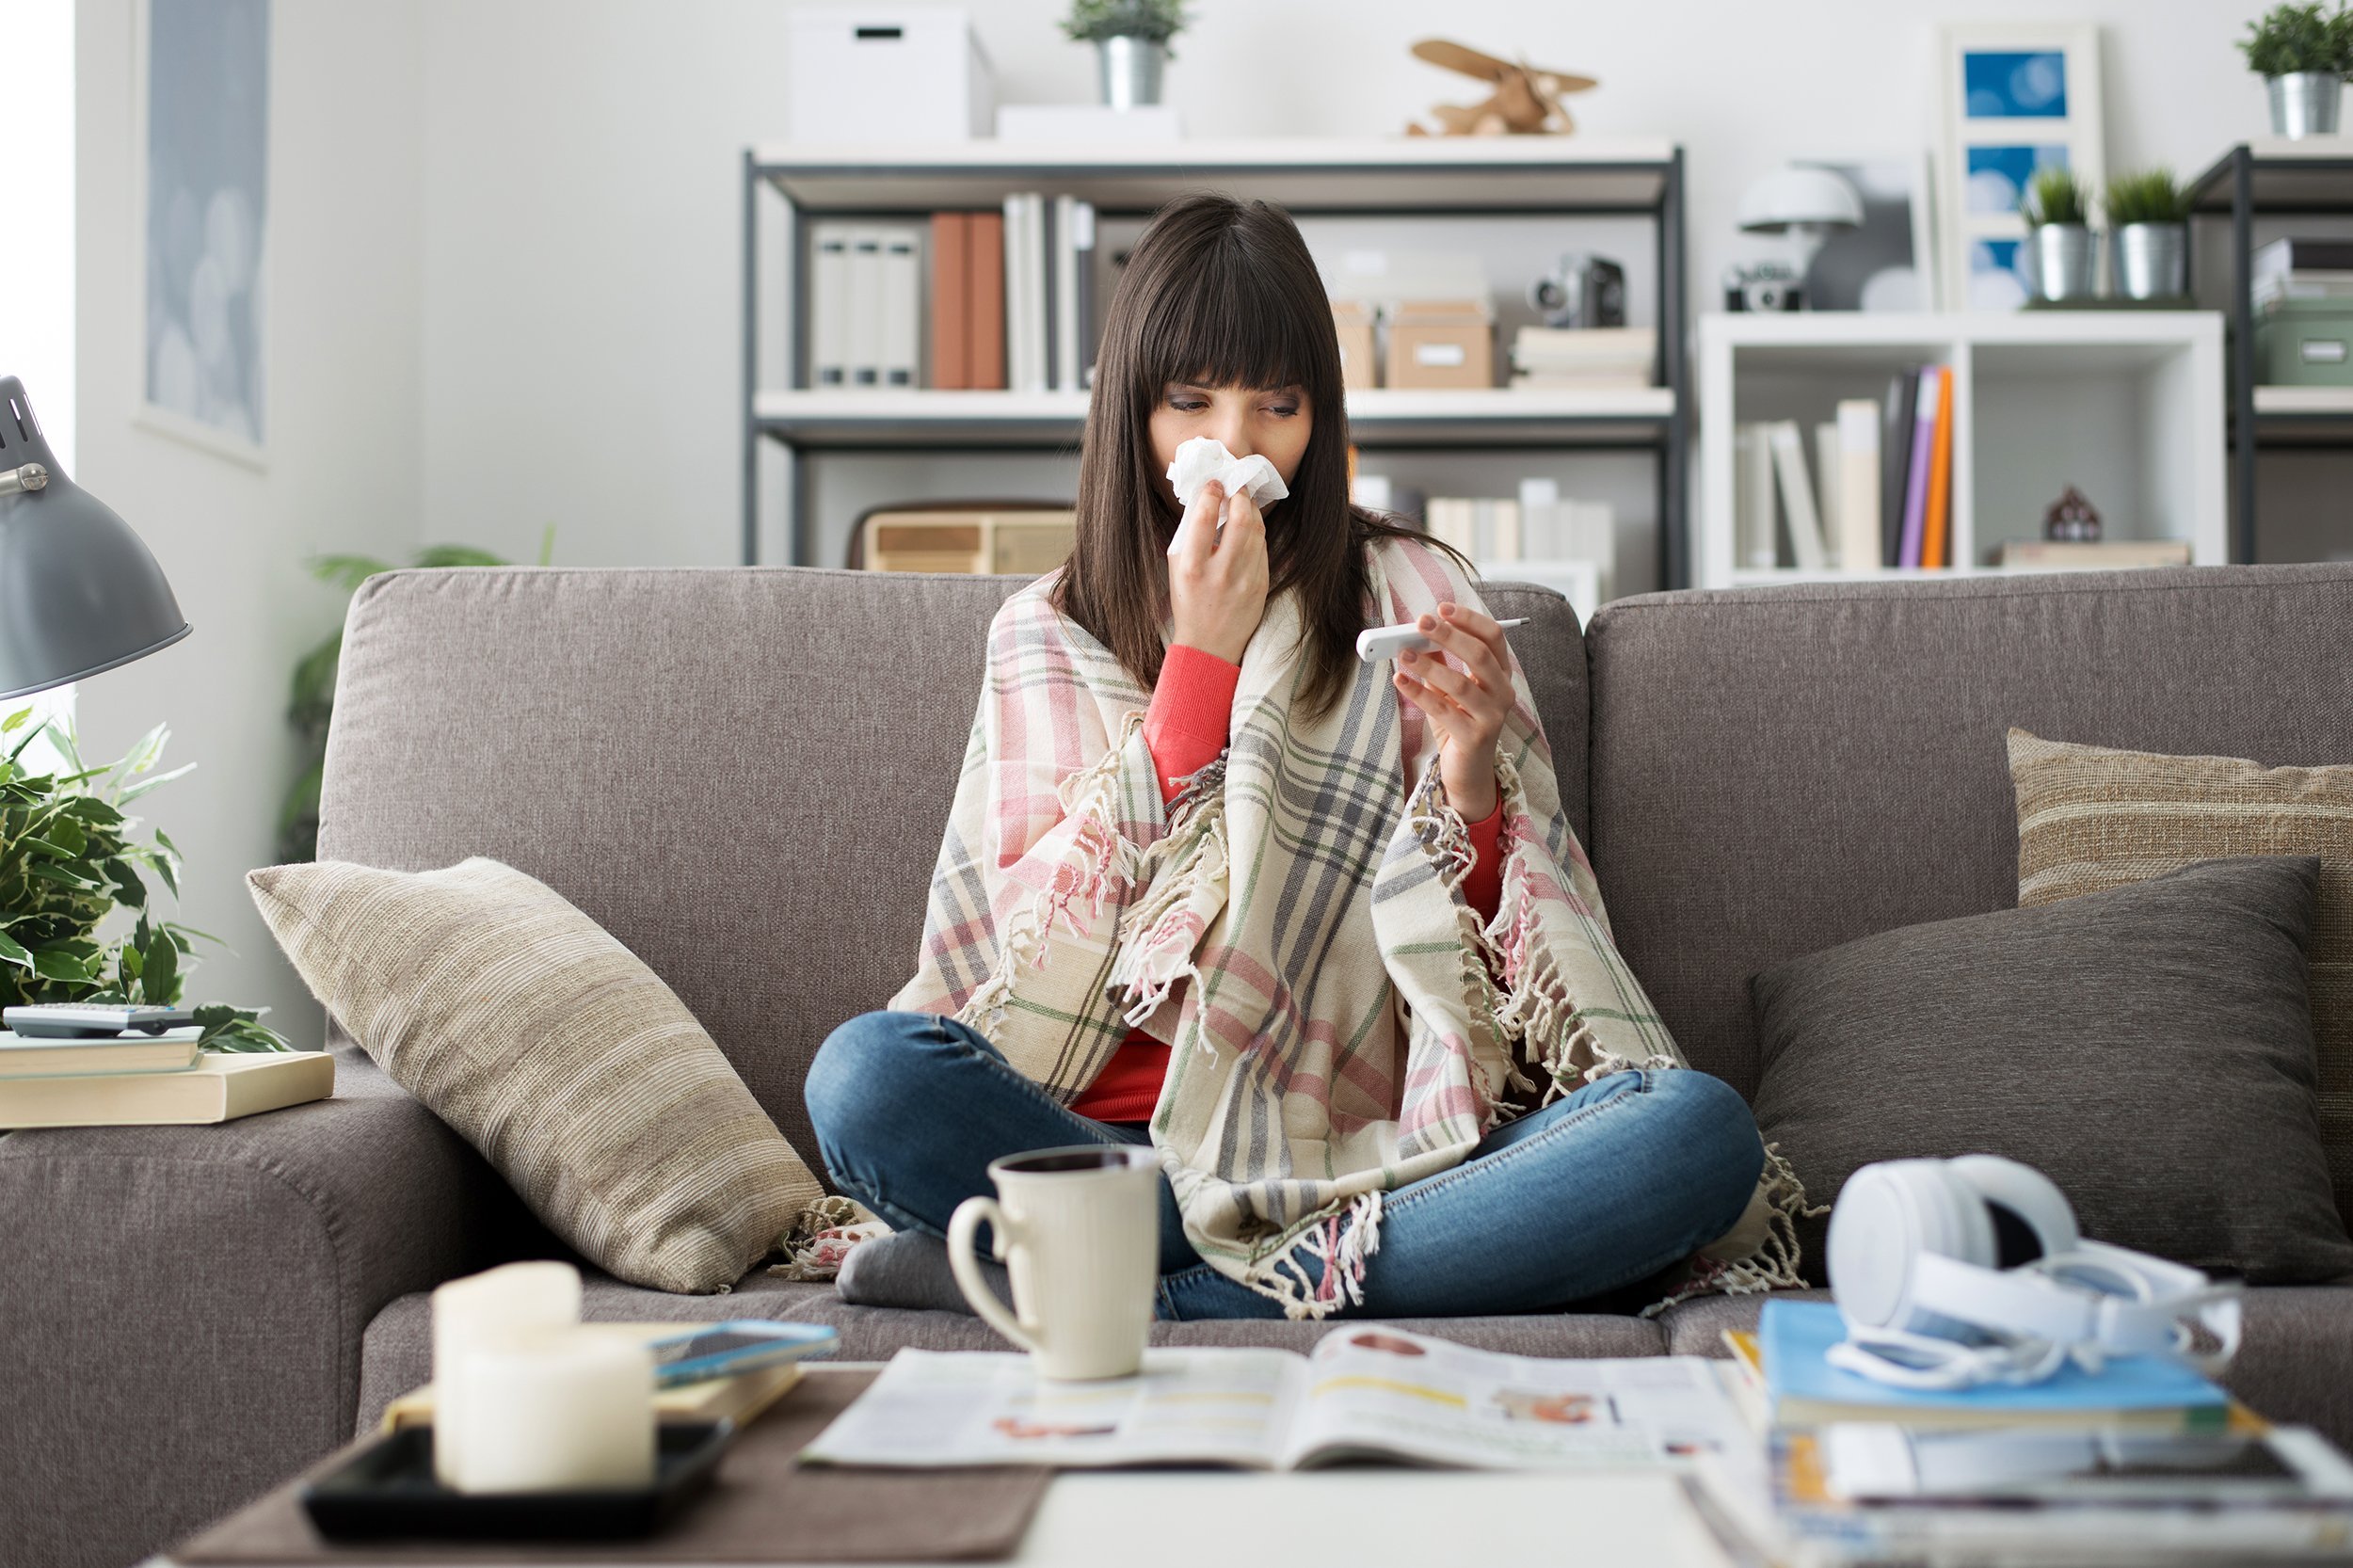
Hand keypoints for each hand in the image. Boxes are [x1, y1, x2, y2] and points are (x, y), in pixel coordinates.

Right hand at [1166, 479, 1268, 665]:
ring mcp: (1245, 581)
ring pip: (1256, 531)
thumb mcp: (1176, 568)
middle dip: (1240, 495)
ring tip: (1243, 504)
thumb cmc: (1188, 602)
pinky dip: (1255, 533)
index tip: (1214, 484)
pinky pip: (1262, 548)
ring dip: (1251, 510)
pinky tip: (1248, 529)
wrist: (1208, 645)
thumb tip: (1204, 498)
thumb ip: (1188, 535)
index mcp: (1192, 568)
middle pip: (1240, 519)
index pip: (1203, 518)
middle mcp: (1220, 574)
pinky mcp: (1261, 586)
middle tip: (1235, 488)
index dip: (1211, 493)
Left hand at [1393, 603, 1513, 819]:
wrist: (1467, 771)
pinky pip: (1444, 710)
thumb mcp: (1449, 689)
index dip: (1469, 620)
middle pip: (1480, 655)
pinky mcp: (1475, 738)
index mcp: (1501, 675)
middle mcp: (1503, 693)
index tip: (1442, 608)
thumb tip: (1417, 632)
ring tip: (1403, 653)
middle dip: (1450, 635)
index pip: (1494, 638)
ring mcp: (1492, 717)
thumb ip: (1440, 661)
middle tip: (1422, 621)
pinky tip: (1400, 679)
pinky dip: (1419, 693)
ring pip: (1461, 683)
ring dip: (1429, 665)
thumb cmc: (1458, 724)